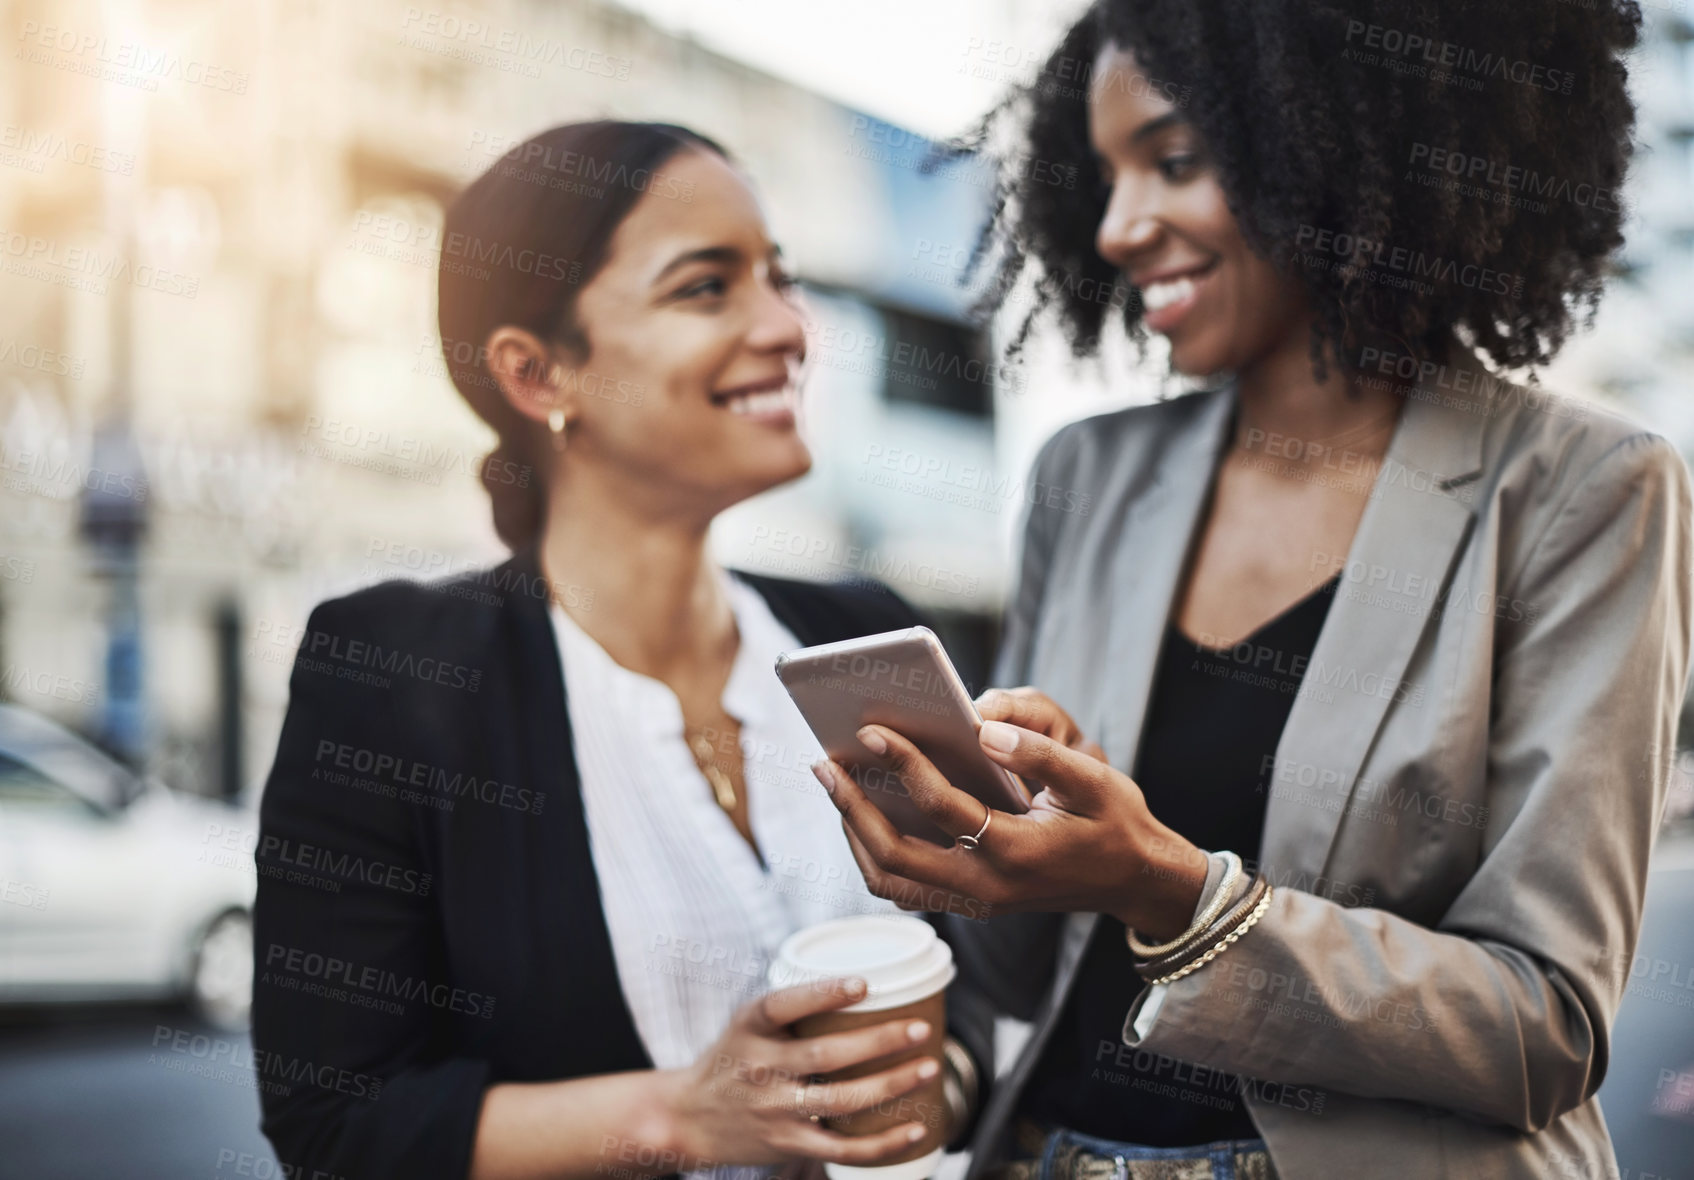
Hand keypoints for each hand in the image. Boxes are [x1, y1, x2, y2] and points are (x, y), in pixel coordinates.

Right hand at [662, 977, 940, 1169]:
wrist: (689, 1118)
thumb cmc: (734, 1058)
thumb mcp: (747, 1022)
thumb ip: (793, 1006)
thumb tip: (867, 983)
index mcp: (750, 1027)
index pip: (784, 1005)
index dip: (824, 994)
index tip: (863, 984)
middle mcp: (759, 1067)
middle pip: (826, 1055)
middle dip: (879, 1042)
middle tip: (919, 1029)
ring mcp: (774, 1109)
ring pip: (842, 1100)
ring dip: (892, 1085)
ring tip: (928, 1067)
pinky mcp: (788, 1142)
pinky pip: (843, 1147)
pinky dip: (883, 1143)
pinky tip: (915, 1128)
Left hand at [815, 687, 1205, 939]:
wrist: (1135, 881)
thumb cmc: (1116, 822)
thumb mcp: (1094, 780)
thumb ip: (1041, 753)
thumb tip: (982, 727)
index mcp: (1017, 852)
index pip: (942, 808)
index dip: (904, 765)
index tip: (873, 729)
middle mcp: (987, 886)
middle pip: (894, 857)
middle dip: (853, 807)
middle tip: (825, 763)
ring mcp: (975, 902)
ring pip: (889, 880)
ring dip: (855, 833)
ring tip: (835, 785)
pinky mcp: (969, 902)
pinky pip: (903, 886)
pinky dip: (874, 851)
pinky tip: (864, 812)